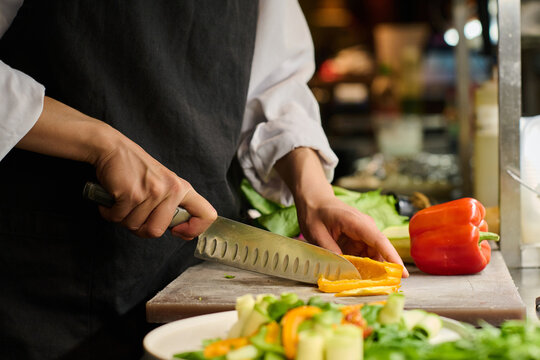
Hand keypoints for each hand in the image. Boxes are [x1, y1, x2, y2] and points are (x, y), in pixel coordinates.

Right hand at [17, 96, 216, 238]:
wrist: (112, 148)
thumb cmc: (135, 169)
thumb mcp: (163, 183)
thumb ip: (172, 205)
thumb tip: (181, 231)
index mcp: (182, 188)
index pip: (207, 215)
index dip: (194, 230)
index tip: (178, 231)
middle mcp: (171, 190)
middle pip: (156, 231)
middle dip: (140, 228)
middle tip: (133, 213)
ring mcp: (152, 192)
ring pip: (135, 226)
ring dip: (122, 218)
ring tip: (122, 201)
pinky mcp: (131, 194)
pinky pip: (118, 218)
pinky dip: (109, 213)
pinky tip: (112, 199)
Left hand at [274, 147, 407, 276]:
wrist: (314, 201)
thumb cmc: (315, 214)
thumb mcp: (316, 234)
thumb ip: (330, 252)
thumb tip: (343, 270)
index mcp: (356, 222)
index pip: (378, 241)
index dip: (392, 257)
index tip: (402, 273)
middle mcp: (365, 227)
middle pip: (380, 250)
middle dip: (383, 270)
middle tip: (383, 288)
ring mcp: (364, 233)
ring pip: (373, 255)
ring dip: (372, 270)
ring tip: (367, 285)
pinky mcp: (359, 239)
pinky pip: (365, 255)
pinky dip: (363, 266)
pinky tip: (358, 276)